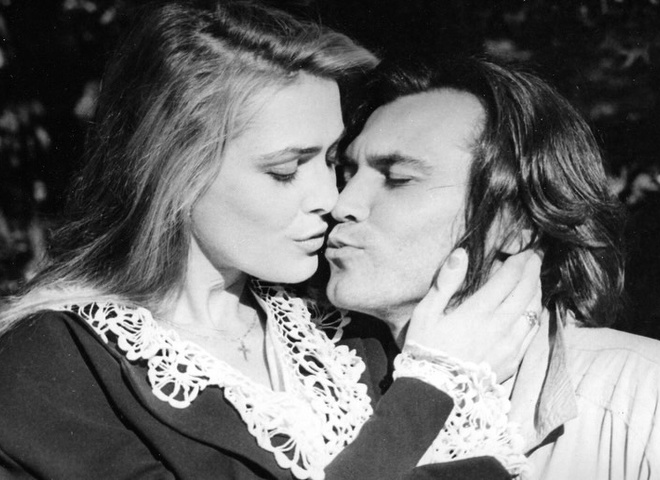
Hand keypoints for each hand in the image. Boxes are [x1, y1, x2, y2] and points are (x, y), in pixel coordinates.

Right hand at [404, 248, 541, 382]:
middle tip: (535, 258)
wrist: (434, 391)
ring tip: (534, 279)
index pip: (508, 279)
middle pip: (526, 292)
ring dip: (536, 291)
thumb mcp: (426, 313)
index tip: (525, 251)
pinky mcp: (513, 360)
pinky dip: (535, 314)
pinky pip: (532, 332)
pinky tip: (532, 309)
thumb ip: (445, 282)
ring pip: (533, 311)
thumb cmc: (426, 349)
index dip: (519, 262)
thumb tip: (461, 253)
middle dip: (532, 271)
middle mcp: (500, 326)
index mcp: (478, 311)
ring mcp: (510, 344)